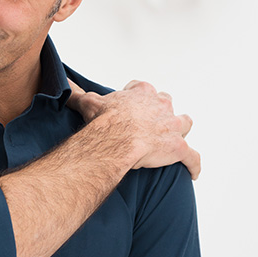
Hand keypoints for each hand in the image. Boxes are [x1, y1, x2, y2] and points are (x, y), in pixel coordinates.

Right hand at [67, 79, 200, 179]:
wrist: (116, 139)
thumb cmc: (105, 120)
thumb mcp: (89, 103)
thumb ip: (79, 94)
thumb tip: (65, 84)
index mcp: (142, 93)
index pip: (143, 89)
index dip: (136, 98)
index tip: (129, 106)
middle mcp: (162, 106)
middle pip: (167, 104)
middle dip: (161, 113)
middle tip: (149, 124)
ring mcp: (172, 126)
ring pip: (184, 124)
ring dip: (180, 131)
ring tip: (174, 140)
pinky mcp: (179, 148)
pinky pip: (192, 157)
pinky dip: (192, 165)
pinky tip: (192, 172)